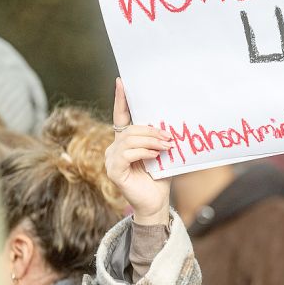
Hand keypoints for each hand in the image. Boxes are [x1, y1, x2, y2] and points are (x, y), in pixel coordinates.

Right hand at [104, 78, 172, 224]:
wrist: (156, 203)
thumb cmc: (159, 178)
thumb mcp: (162, 153)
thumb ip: (160, 138)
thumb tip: (171, 122)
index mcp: (124, 141)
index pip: (121, 117)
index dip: (121, 99)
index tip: (122, 81)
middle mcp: (114, 148)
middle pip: (130, 128)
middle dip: (151, 130)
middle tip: (169, 136)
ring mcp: (111, 160)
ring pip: (129, 139)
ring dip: (151, 140)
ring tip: (166, 146)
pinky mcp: (114, 171)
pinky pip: (127, 154)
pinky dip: (144, 151)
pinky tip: (156, 155)